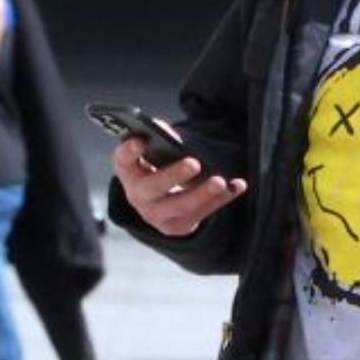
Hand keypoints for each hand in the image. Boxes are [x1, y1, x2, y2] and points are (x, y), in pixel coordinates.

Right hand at [111, 132, 247, 235]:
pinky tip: (236, 186)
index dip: (129, 151)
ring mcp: (156, 214)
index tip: (140, 140)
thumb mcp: (157, 149)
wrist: (163, 198)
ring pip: (180, 206)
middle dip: (174, 175)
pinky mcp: (177, 226)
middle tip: (194, 163)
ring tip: (220, 181)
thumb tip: (167, 132)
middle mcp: (137, 195)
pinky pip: (202, 214)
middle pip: (153, 188)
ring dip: (202, 193)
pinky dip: (221, 200)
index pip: (123, 160)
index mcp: (128, 171)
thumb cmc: (160, 165)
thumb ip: (161, 137)